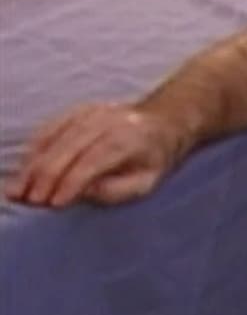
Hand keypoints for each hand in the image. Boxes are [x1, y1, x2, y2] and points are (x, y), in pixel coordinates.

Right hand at [5, 102, 189, 207]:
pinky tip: (23, 172)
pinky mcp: (76, 111)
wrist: (161, 124)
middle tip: (29, 201)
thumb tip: (81, 192)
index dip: (72, 181)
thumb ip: (116, 190)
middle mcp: (108, 120)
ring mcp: (90, 112)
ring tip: (17, 191)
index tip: (54, 203)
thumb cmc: (151, 161)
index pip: (95, 159)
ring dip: (32, 165)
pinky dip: (33, 151)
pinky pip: (48, 129)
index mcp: (130, 138)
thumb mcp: (146, 183)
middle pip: (69, 146)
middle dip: (46, 176)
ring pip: (54, 137)